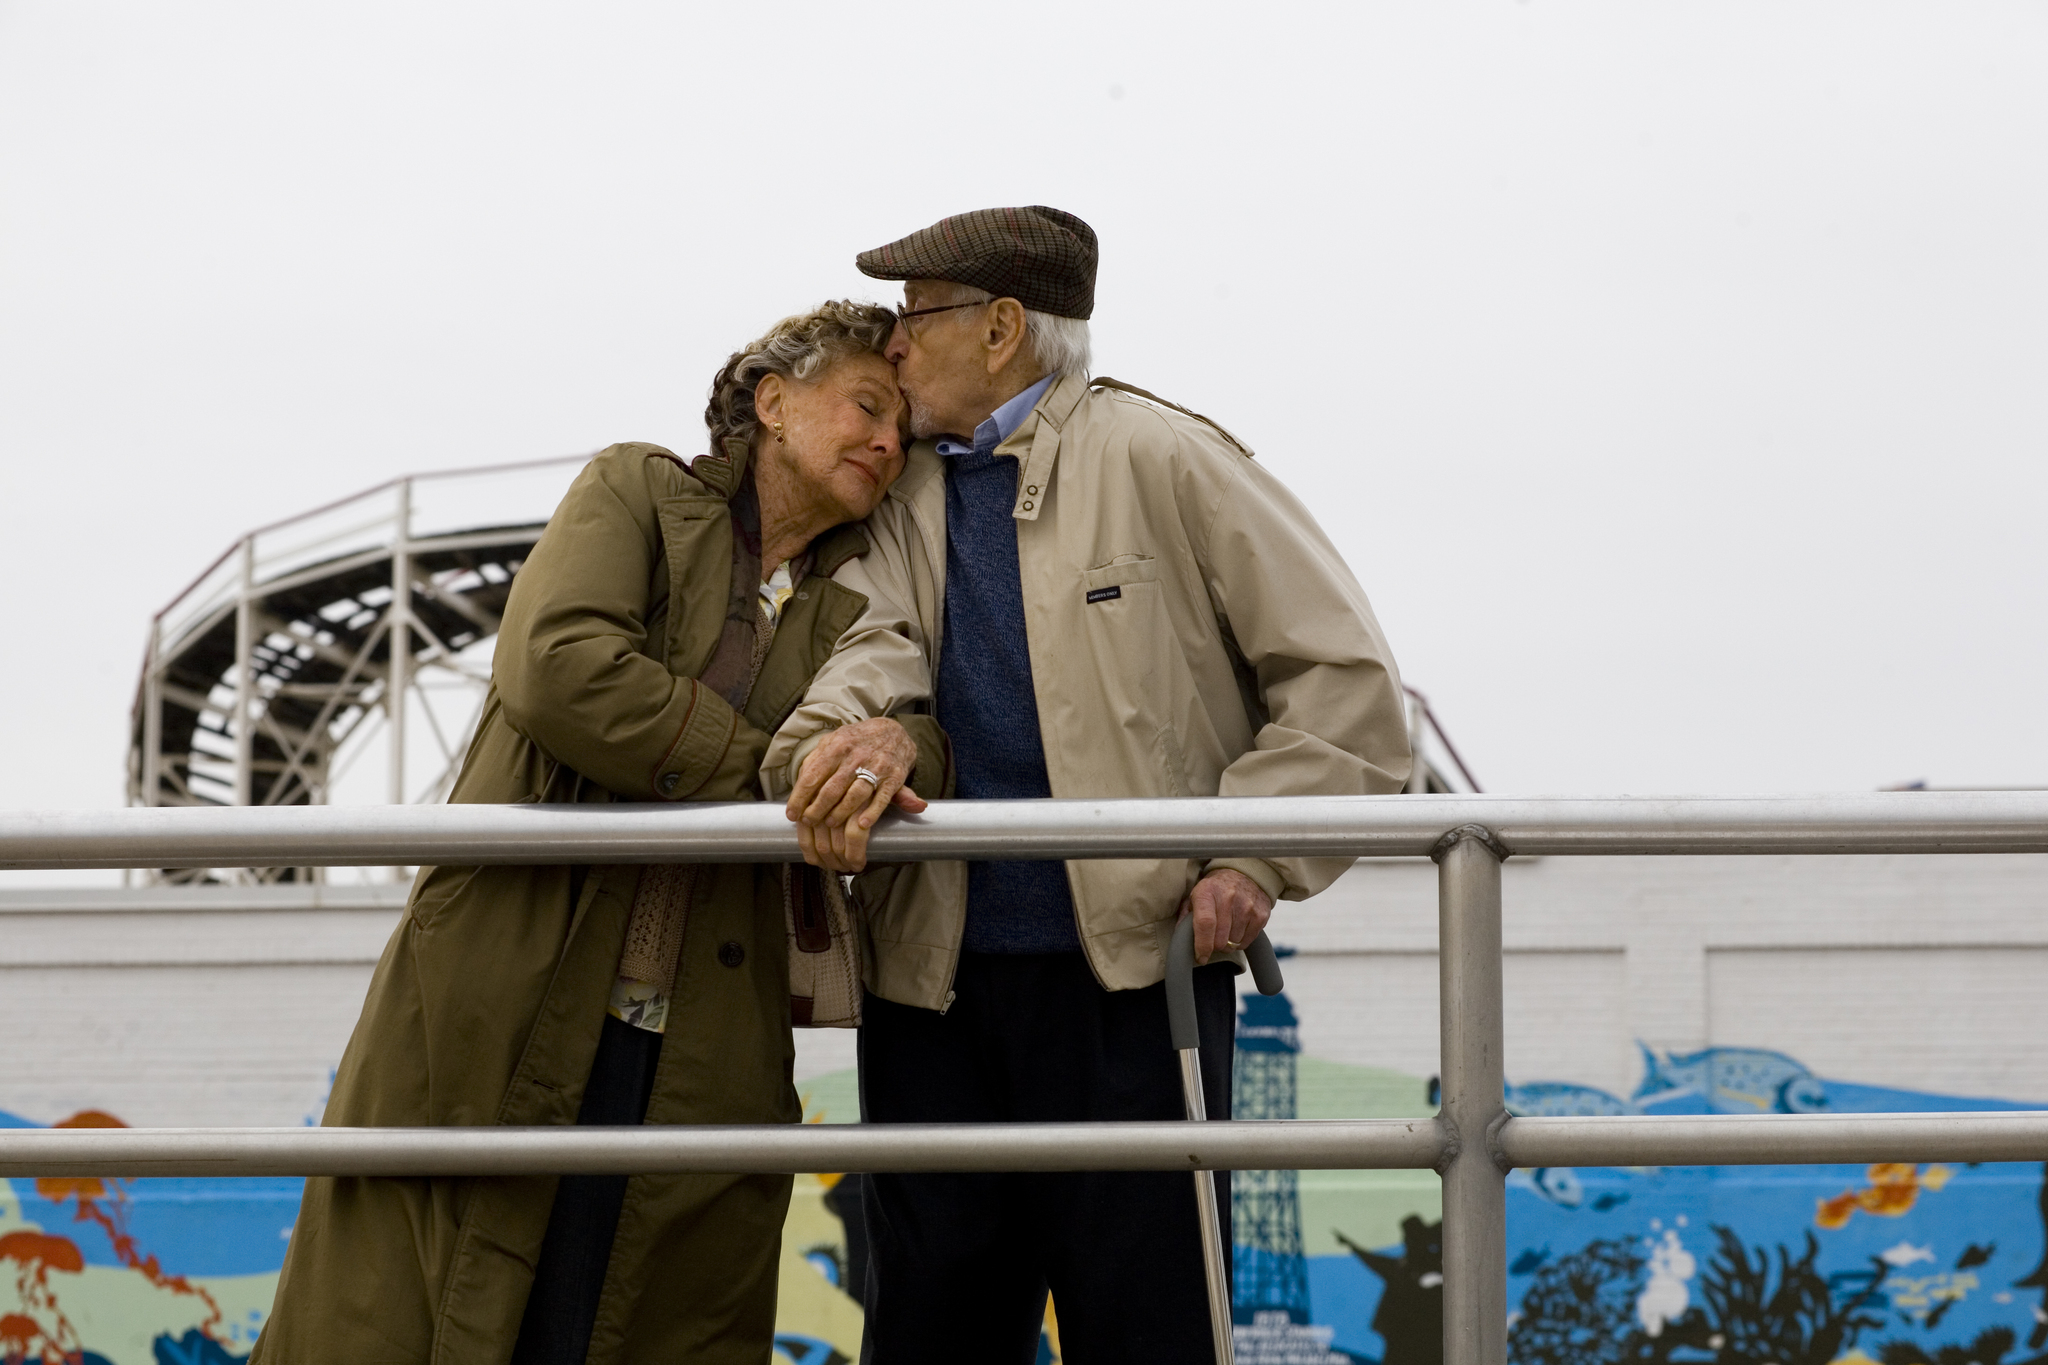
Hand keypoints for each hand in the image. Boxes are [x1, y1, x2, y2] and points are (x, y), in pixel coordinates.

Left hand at [784, 718, 925, 872]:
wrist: (893, 732)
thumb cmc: (856, 741)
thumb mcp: (833, 741)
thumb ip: (815, 761)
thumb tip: (799, 783)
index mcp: (837, 746)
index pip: (813, 776)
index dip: (800, 798)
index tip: (792, 814)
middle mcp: (855, 756)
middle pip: (832, 789)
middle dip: (817, 809)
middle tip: (808, 822)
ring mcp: (876, 766)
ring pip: (855, 795)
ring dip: (840, 813)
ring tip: (829, 823)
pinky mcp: (894, 777)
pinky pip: (882, 798)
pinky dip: (872, 812)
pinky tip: (862, 824)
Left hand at [1183, 868, 1273, 965]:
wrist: (1244, 873)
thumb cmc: (1215, 888)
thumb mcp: (1195, 895)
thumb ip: (1185, 916)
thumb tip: (1181, 939)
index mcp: (1207, 893)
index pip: (1205, 924)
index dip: (1202, 945)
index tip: (1200, 957)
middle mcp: (1228, 898)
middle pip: (1220, 940)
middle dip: (1214, 945)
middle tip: (1212, 938)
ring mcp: (1247, 906)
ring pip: (1234, 943)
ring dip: (1228, 943)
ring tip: (1226, 929)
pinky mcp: (1261, 915)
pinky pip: (1247, 942)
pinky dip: (1240, 941)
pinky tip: (1237, 928)